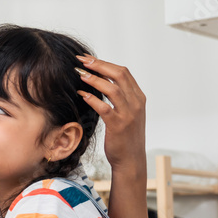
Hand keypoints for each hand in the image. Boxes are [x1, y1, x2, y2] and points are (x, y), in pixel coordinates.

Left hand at [75, 55, 145, 172]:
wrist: (131, 159)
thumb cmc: (125, 135)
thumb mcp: (127, 112)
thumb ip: (119, 96)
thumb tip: (100, 79)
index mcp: (138, 97)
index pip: (123, 72)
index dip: (105, 63)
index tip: (88, 59)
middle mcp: (136, 103)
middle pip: (118, 75)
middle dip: (98, 65)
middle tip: (81, 61)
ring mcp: (128, 114)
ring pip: (112, 89)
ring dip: (93, 79)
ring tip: (79, 74)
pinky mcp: (118, 125)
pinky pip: (104, 107)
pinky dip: (92, 98)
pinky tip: (81, 94)